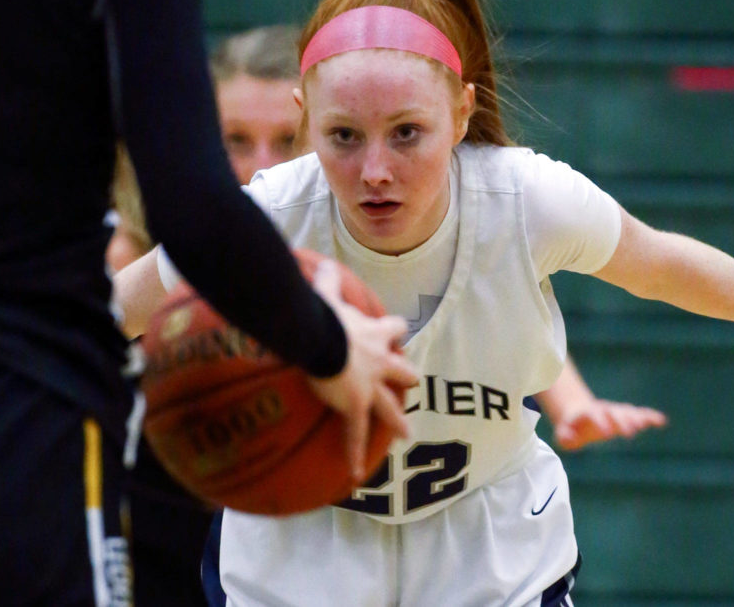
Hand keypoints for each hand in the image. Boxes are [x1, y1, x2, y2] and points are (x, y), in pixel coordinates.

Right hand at [307, 260, 417, 481]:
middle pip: (405, 371)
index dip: (396, 331)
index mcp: (377, 335)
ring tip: (405, 435)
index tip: (396, 332)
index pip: (396, 329)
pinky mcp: (356, 407)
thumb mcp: (327, 293)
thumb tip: (320, 261)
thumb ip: (327, 278)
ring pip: (391, 408)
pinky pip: (356, 435)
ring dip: (397, 421)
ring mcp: (371, 388)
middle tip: (413, 383)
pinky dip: (355, 454)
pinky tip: (356, 473)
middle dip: (409, 377)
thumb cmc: (324, 314)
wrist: (320, 338)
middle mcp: (381, 362)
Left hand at [553, 399, 667, 450]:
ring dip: (637, 417)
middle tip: (631, 431)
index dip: (601, 422)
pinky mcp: (625, 415)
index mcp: (589, 413)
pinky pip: (639, 414)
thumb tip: (570, 438)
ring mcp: (616, 411)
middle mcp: (605, 409)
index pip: (595, 415)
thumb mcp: (563, 434)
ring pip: (628, 412)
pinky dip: (650, 416)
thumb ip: (564, 436)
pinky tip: (661, 421)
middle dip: (622, 421)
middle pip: (615, 412)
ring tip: (648, 423)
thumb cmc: (571, 428)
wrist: (579, 413)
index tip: (607, 433)